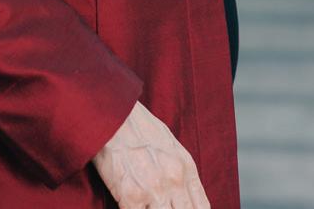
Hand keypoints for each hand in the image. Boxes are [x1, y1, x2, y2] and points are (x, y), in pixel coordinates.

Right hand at [91, 99, 210, 208]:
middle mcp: (174, 180)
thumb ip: (181, 172)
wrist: (111, 113)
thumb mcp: (169, 145)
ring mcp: (154, 190)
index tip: (178, 207)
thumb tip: (184, 197)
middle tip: (162, 205)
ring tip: (148, 206)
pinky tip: (133, 206)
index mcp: (186, 167)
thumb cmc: (137, 126)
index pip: (202, 208)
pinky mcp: (130, 196)